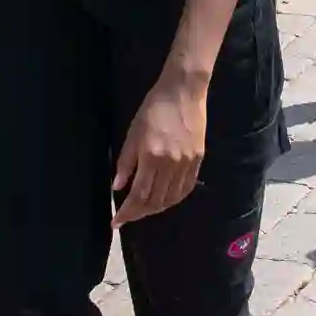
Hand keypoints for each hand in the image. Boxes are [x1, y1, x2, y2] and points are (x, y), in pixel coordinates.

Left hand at [110, 75, 213, 225]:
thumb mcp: (132, 134)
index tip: (116, 222)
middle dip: (140, 213)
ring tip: (143, 211)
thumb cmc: (152, 110)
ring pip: (172, 198)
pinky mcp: (198, 160)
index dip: (127, 211)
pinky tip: (164, 201)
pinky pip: (185, 188)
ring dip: (156, 208)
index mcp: (152, 157)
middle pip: (156, 200)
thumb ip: (126, 162)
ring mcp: (187, 164)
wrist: (183, 93)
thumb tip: (118, 187)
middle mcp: (172, 165)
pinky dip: (173, 199)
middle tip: (127, 216)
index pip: (139, 195)